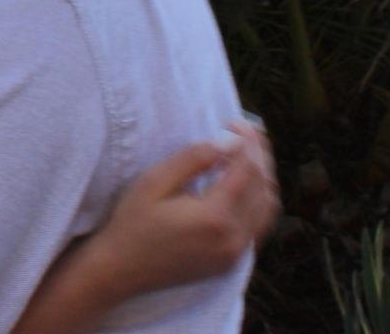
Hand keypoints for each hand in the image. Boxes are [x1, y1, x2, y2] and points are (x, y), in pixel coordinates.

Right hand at [95, 120, 279, 296]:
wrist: (122, 269)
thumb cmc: (133, 221)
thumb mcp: (155, 181)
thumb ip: (192, 160)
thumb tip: (225, 141)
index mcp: (215, 217)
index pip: (246, 171)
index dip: (246, 142)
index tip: (237, 120)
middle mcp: (234, 239)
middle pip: (263, 188)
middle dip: (259, 155)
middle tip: (248, 130)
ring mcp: (236, 255)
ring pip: (267, 208)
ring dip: (263, 177)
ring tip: (249, 152)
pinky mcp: (232, 262)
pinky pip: (259, 227)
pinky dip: (259, 200)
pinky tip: (246, 184)